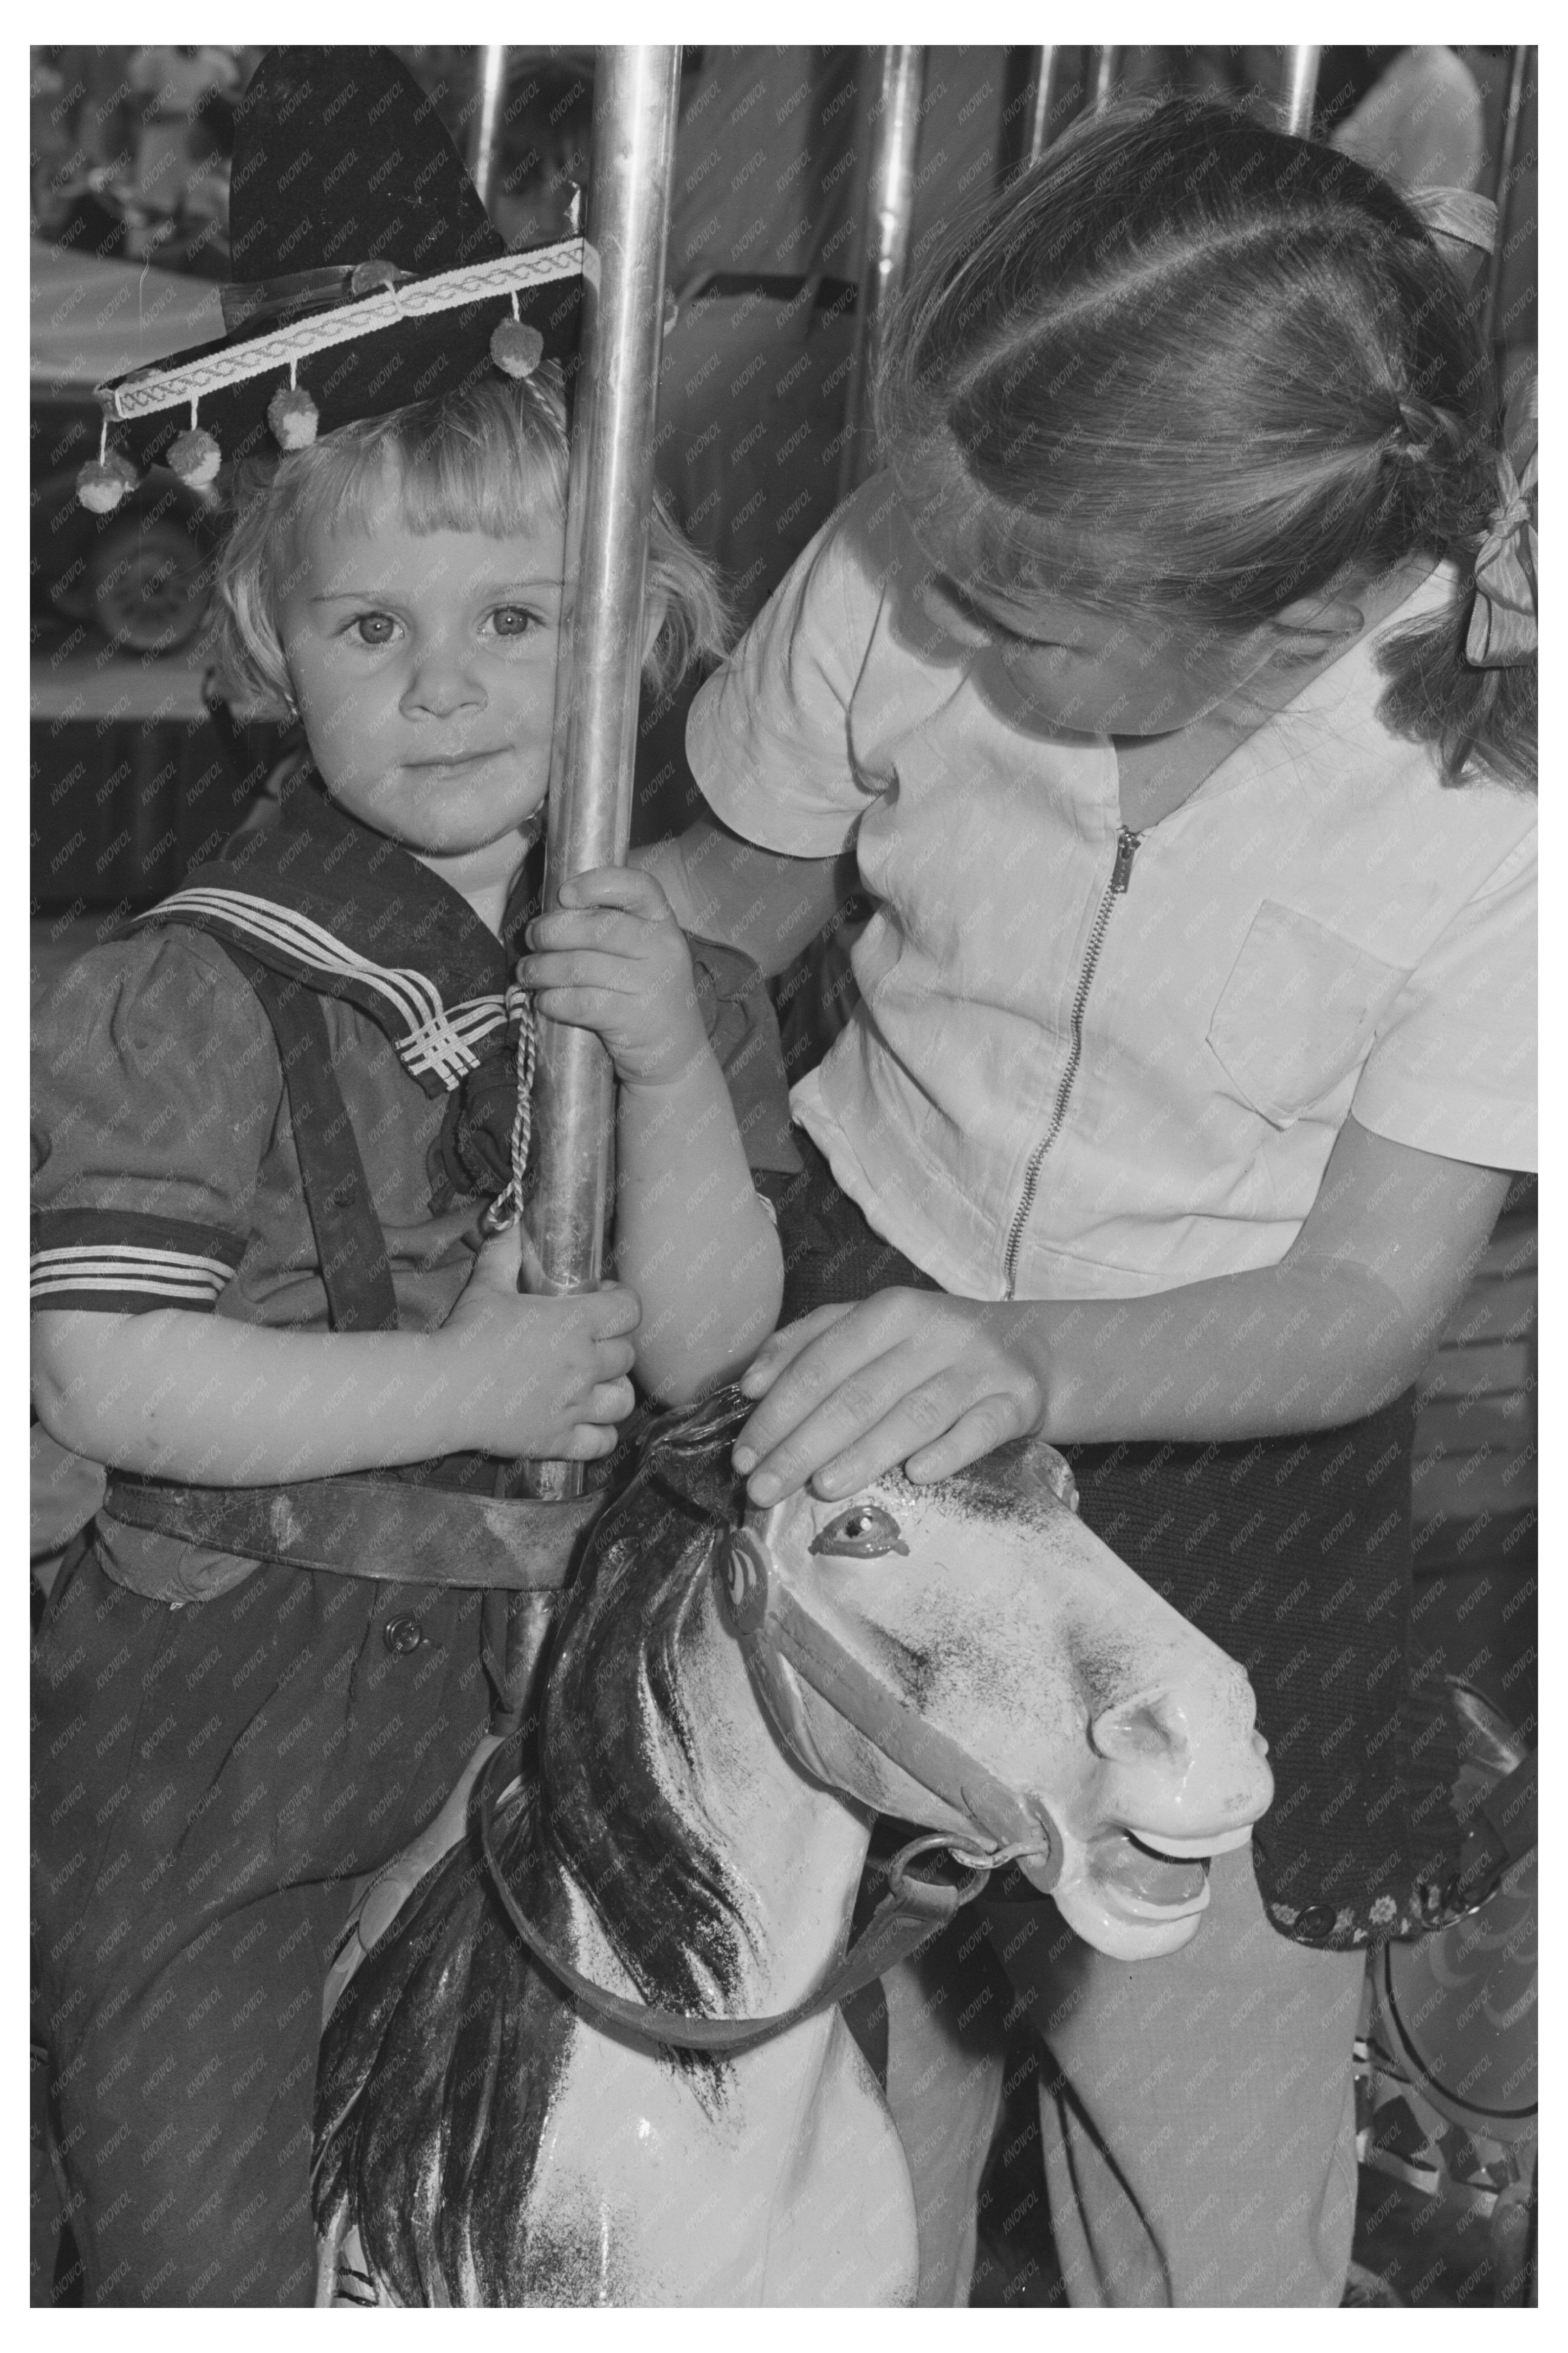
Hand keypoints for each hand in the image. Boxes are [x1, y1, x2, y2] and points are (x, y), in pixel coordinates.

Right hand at [436, 1221, 639, 1459]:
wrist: (442, 1391)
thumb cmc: (466, 1336)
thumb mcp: (487, 1285)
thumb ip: (505, 1252)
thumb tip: (510, 1222)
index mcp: (575, 1323)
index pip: (630, 1309)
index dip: (622, 1302)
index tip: (604, 1300)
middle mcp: (584, 1365)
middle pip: (628, 1354)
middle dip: (614, 1346)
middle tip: (591, 1343)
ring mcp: (574, 1405)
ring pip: (623, 1400)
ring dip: (613, 1389)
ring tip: (594, 1384)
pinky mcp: (559, 1439)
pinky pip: (603, 1441)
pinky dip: (601, 1433)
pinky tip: (585, 1421)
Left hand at [517, 866, 707, 1088]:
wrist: (675, 1056)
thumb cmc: (644, 996)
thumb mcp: (642, 954)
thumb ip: (609, 929)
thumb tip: (551, 915)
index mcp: (663, 924)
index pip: (639, 887)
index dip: (597, 883)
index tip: (565, 894)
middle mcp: (662, 949)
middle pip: (598, 928)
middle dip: (552, 931)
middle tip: (532, 939)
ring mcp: (651, 985)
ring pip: (581, 966)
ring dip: (543, 969)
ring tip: (527, 973)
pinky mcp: (634, 1019)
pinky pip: (581, 1002)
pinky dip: (553, 1000)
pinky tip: (544, 1001)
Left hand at [732, 1290, 1047, 1503]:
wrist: (1030, 1350)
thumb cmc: (929, 1348)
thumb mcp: (871, 1330)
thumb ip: (807, 1345)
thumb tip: (751, 1384)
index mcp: (890, 1310)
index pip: (822, 1362)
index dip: (778, 1410)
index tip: (744, 1455)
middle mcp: (935, 1332)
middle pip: (860, 1394)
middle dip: (803, 1444)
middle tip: (763, 1489)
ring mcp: (979, 1368)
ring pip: (915, 1415)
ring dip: (866, 1453)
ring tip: (822, 1488)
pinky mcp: (1017, 1401)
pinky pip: (980, 1430)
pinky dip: (948, 1452)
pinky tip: (915, 1476)